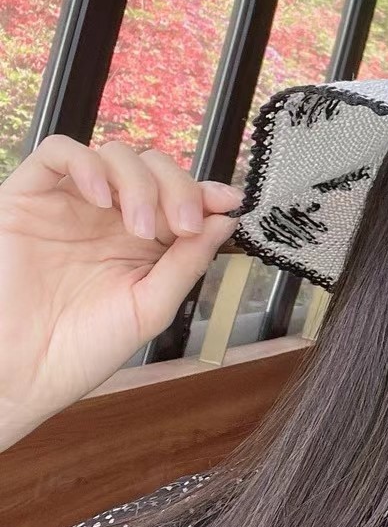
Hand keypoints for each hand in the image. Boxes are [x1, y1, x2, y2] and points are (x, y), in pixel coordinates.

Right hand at [0, 134, 246, 440]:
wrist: (20, 373)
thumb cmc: (81, 350)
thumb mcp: (150, 307)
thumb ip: (187, 262)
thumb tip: (224, 221)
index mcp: (142, 242)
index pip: (180, 197)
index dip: (206, 192)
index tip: (227, 201)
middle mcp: (109, 218)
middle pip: (154, 168)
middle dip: (177, 188)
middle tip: (181, 224)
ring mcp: (71, 204)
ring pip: (114, 155)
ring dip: (139, 182)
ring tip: (140, 227)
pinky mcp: (29, 198)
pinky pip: (58, 153)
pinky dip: (87, 163)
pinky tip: (101, 196)